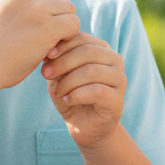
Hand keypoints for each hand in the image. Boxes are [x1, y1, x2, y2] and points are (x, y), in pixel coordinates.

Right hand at [0, 0, 79, 89]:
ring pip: (70, 9)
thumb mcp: (5, 8)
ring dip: (63, 26)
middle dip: (58, 14)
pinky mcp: (47, 26)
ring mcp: (36, 7)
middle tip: (44, 34)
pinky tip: (52, 47)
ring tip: (45, 41)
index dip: (51, 0)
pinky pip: (74, 24)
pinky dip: (68, 37)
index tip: (41, 19)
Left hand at [42, 33, 125, 148]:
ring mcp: (119, 79)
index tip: (45, 57)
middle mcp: (114, 60)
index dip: (62, 46)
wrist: (85, 126)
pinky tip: (67, 100)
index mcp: (101, 49)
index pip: (82, 37)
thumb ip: (57, 60)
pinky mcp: (117, 99)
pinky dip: (77, 95)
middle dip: (62, 62)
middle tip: (46, 74)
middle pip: (87, 52)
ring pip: (91, 71)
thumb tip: (47, 48)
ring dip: (68, 81)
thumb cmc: (72, 95)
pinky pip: (97, 91)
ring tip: (56, 92)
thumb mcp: (61, 75)